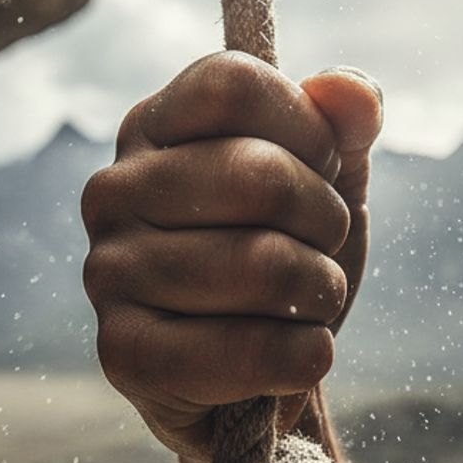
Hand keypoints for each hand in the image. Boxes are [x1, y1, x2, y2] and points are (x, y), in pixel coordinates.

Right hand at [81, 52, 381, 462]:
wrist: (252, 377)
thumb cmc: (283, 255)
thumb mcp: (323, 181)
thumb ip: (343, 126)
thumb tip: (353, 92)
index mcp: (153, 126)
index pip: (235, 86)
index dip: (308, 130)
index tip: (322, 170)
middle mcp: (113, 191)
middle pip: (262, 177)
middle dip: (326, 222)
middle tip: (320, 249)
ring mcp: (108, 272)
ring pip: (264, 266)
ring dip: (320, 292)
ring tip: (307, 304)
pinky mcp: (123, 354)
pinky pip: (248, 350)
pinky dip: (305, 356)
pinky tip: (298, 355)